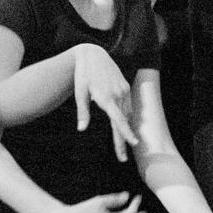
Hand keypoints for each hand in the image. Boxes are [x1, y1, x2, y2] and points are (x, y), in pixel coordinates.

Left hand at [67, 43, 139, 159]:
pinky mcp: (125, 86)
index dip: (125, 133)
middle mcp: (118, 94)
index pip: (118, 119)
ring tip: (119, 146)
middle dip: (123, 140)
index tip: (133, 144)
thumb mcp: (79, 92)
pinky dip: (124, 116)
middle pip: (123, 122)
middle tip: (122, 158)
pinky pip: (127, 105)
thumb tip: (81, 129)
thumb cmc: (83, 74)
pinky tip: (121, 125)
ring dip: (123, 129)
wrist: (93, 54)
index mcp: (106, 97)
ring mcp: (123, 90)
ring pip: (126, 114)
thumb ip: (82, 112)